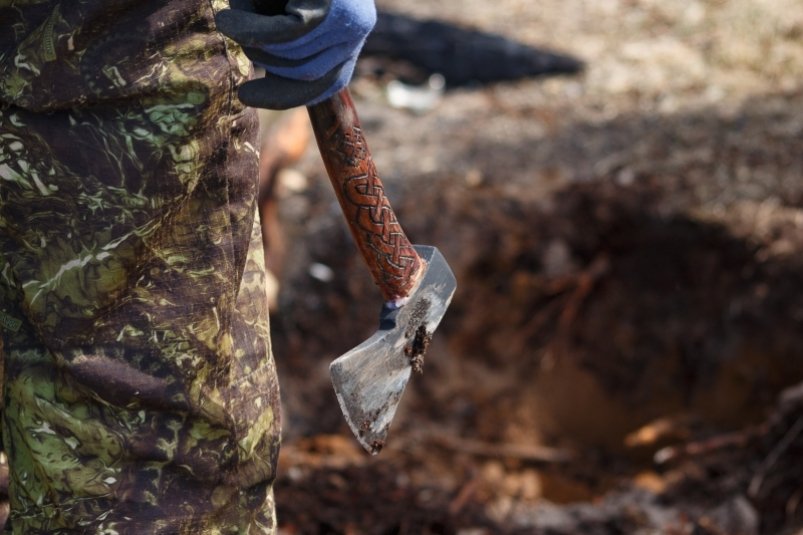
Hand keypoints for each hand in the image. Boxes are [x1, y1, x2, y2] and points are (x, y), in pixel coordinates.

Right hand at [215, 0, 375, 108]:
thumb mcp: (282, 11)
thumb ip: (284, 42)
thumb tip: (275, 83)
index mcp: (349, 33)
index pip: (326, 85)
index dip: (285, 96)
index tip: (247, 97)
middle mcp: (357, 27)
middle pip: (306, 76)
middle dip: (265, 62)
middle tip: (236, 31)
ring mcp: (348, 16)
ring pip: (292, 57)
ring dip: (254, 39)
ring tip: (238, 10)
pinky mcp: (332, 5)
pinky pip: (286, 34)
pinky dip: (250, 30)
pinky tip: (227, 19)